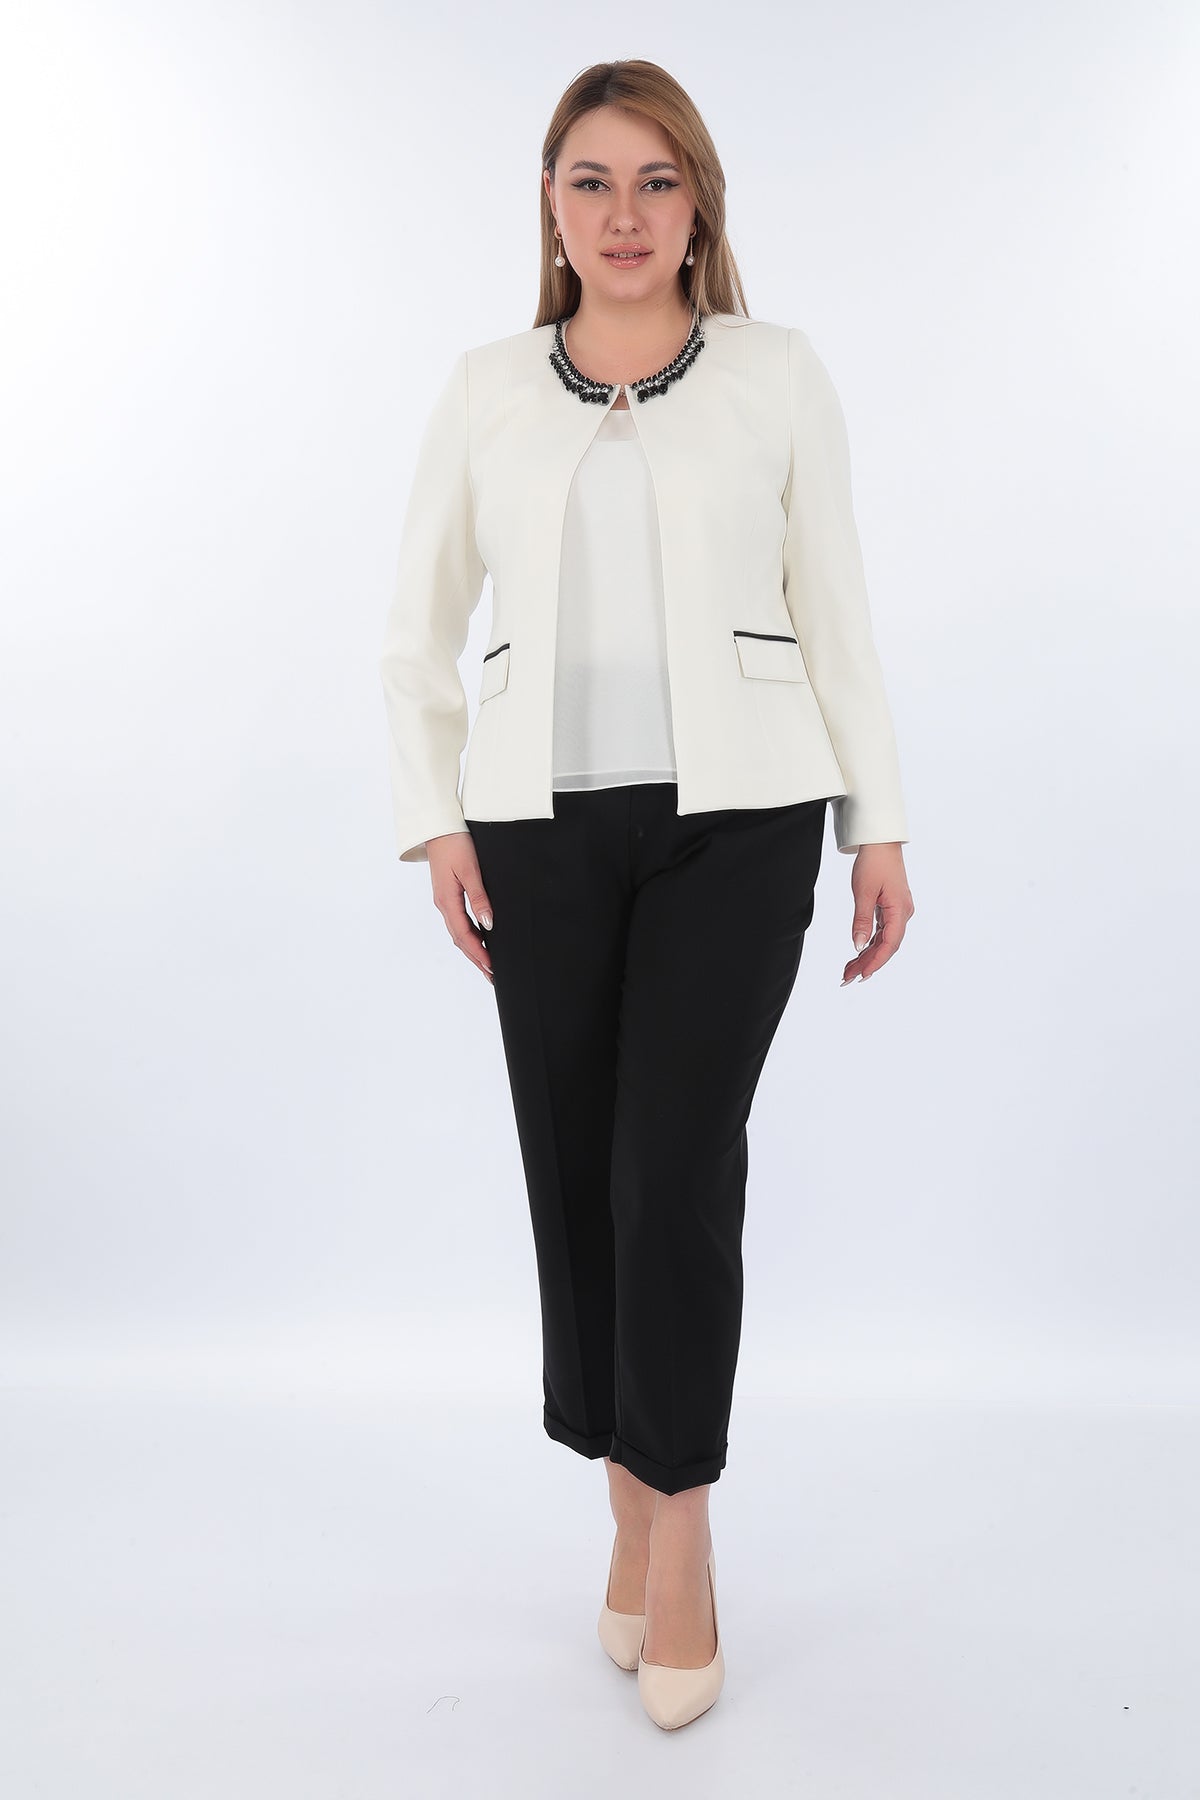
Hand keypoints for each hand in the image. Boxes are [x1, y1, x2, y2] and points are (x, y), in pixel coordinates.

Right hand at [426, 832, 494, 983]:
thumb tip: (488, 924)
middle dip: (476, 958)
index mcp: (447, 901)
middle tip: (491, 975)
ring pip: (458, 932)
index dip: (478, 953)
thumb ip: (479, 898)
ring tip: (487, 964)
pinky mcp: (447, 894)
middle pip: (460, 939)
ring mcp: (444, 900)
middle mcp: (443, 904)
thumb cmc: (454, 844)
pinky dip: (468, 935)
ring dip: (472, 949)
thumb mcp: (471, 870)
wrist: (437, 826)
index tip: (492, 967)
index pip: (464, 935)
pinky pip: (457, 921)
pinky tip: (478, 939)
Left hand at [841, 843, 913, 985]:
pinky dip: (869, 942)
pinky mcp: (891, 907)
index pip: (889, 944)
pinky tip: (858, 953)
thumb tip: (858, 946)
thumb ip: (862, 920)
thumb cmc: (874, 863)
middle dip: (867, 963)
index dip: (876, 962)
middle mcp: (902, 913)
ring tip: (848, 970)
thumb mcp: (864, 892)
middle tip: (847, 978)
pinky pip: (882, 931)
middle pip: (886, 945)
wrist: (881, 842)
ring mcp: (898, 911)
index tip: (861, 975)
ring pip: (883, 940)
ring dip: (867, 955)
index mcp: (899, 910)